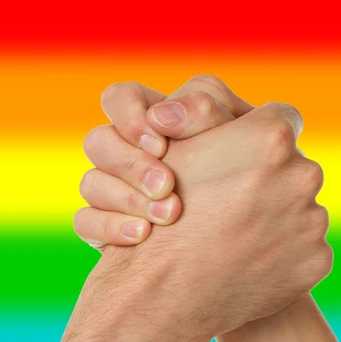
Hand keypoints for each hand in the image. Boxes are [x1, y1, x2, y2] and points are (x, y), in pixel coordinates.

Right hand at [75, 75, 250, 248]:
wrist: (252, 242)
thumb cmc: (255, 181)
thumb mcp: (245, 138)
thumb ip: (209, 111)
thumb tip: (164, 115)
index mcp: (155, 124)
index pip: (122, 99)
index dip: (131, 116)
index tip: (162, 144)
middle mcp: (129, 155)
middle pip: (98, 141)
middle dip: (131, 162)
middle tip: (166, 184)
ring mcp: (114, 193)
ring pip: (90, 182)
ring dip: (126, 196)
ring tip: (169, 214)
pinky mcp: (108, 229)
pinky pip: (85, 222)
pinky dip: (110, 227)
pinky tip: (142, 234)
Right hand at [80, 76, 332, 337]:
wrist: (168, 292)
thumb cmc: (163, 217)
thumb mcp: (176, 152)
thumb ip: (209, 116)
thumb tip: (226, 103)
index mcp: (271, 137)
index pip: (281, 118)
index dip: (259, 137)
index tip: (244, 156)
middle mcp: (303, 173)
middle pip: (294, 166)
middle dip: (272, 180)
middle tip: (236, 204)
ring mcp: (313, 221)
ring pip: (301, 209)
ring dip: (279, 219)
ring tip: (239, 238)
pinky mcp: (319, 260)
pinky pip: (306, 248)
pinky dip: (285, 254)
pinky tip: (251, 262)